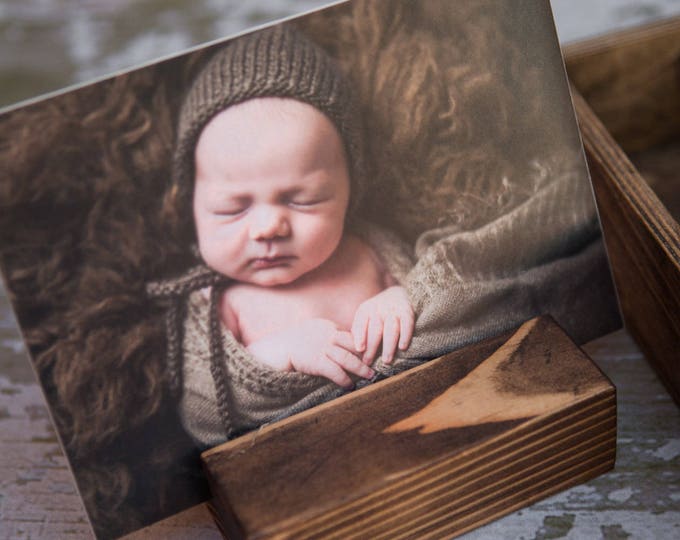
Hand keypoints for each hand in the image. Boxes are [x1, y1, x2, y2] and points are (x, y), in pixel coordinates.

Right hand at [247, 318, 372, 388]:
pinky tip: (350, 386)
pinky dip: (344, 379)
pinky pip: (335, 371)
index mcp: (327, 327)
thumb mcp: (312, 332)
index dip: (362, 344)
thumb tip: (341, 344)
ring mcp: (322, 348)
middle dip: (367, 355)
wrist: (276, 347)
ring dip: (360, 369)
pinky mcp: (316, 361)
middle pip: (353, 345)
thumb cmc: (293, 342)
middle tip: (378, 364)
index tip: (372, 352)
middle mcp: (327, 336)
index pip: (350, 335)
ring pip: (348, 359)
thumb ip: (326, 335)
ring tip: (370, 376)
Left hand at [351, 286, 413, 364]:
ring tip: (386, 360)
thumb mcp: (365, 316)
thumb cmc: (378, 312)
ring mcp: (394, 310)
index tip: (359, 350)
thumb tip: (354, 350)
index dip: (360, 336)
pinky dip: (405, 336)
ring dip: (388, 346)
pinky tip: (402, 347)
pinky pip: (407, 324)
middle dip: (372, 347)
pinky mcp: (407, 311)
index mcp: (366, 310)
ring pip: (391, 329)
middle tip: (369, 362)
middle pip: (375, 330)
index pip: (361, 323)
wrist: (398, 293)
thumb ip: (359, 330)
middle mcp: (379, 308)